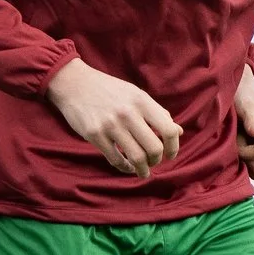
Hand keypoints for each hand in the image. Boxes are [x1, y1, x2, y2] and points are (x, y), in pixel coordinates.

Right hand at [47, 58, 181, 176]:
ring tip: (143, 171)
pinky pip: (115, 160)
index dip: (173, 147)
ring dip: (143, 170)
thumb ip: (157, 112)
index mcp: (142, 101)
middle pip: (154, 148)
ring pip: (136, 158)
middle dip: (157, 161)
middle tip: (154, 162)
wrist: (74, 83)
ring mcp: (110, 125)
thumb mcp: (136, 94)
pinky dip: (125, 168)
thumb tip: (179, 131)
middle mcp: (128, 113)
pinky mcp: (95, 135)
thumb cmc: (109, 90)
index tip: (170, 155)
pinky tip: (127, 167)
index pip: (169, 130)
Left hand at [232, 66, 253, 177]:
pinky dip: (247, 158)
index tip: (233, 140)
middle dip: (244, 155)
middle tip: (235, 137)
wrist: (243, 92)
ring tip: (239, 138)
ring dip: (245, 156)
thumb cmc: (242, 95)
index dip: (245, 152)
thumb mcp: (245, 102)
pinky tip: (242, 143)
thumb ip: (251, 117)